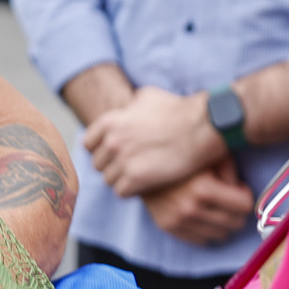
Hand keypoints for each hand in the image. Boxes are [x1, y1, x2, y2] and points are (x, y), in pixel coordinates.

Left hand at [84, 86, 226, 195]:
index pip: (88, 144)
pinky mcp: (136, 178)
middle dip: (112, 166)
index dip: (100, 150)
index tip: (113, 154)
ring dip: (122, 180)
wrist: (200, 127)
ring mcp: (123, 161)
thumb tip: (128, 108)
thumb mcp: (147, 96)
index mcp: (110, 122)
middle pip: (98, 164)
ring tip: (140, 176)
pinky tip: (145, 184)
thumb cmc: (178, 110)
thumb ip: (130, 106)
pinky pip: (121, 192)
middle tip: (130, 166)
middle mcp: (112, 141)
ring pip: (109, 180)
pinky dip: (132, 191)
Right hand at [141, 161, 252, 244]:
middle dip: (237, 211)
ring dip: (223, 222)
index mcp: (203, 189)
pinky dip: (207, 229)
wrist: (140, 163)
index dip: (245, 195)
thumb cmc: (180, 154)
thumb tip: (239, 189)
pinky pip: (201, 240)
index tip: (239, 188)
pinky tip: (202, 213)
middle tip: (230, 198)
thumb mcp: (210, 153)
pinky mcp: (169, 228)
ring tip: (215, 206)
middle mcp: (191, 209)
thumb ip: (231, 171)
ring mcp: (178, 221)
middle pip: (235, 223)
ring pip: (221, 235)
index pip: (244, 206)